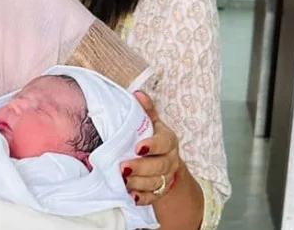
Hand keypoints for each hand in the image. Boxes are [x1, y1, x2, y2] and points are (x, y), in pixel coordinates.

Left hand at [121, 91, 181, 205]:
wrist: (165, 163)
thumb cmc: (153, 139)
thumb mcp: (151, 124)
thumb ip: (146, 111)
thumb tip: (138, 94)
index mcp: (168, 141)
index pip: (164, 143)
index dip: (153, 145)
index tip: (138, 147)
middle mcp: (169, 160)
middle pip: (159, 166)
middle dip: (141, 168)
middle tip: (123, 167)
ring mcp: (165, 177)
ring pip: (155, 183)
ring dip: (138, 183)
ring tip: (123, 181)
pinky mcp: (159, 191)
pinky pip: (152, 198)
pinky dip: (142, 198)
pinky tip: (131, 196)